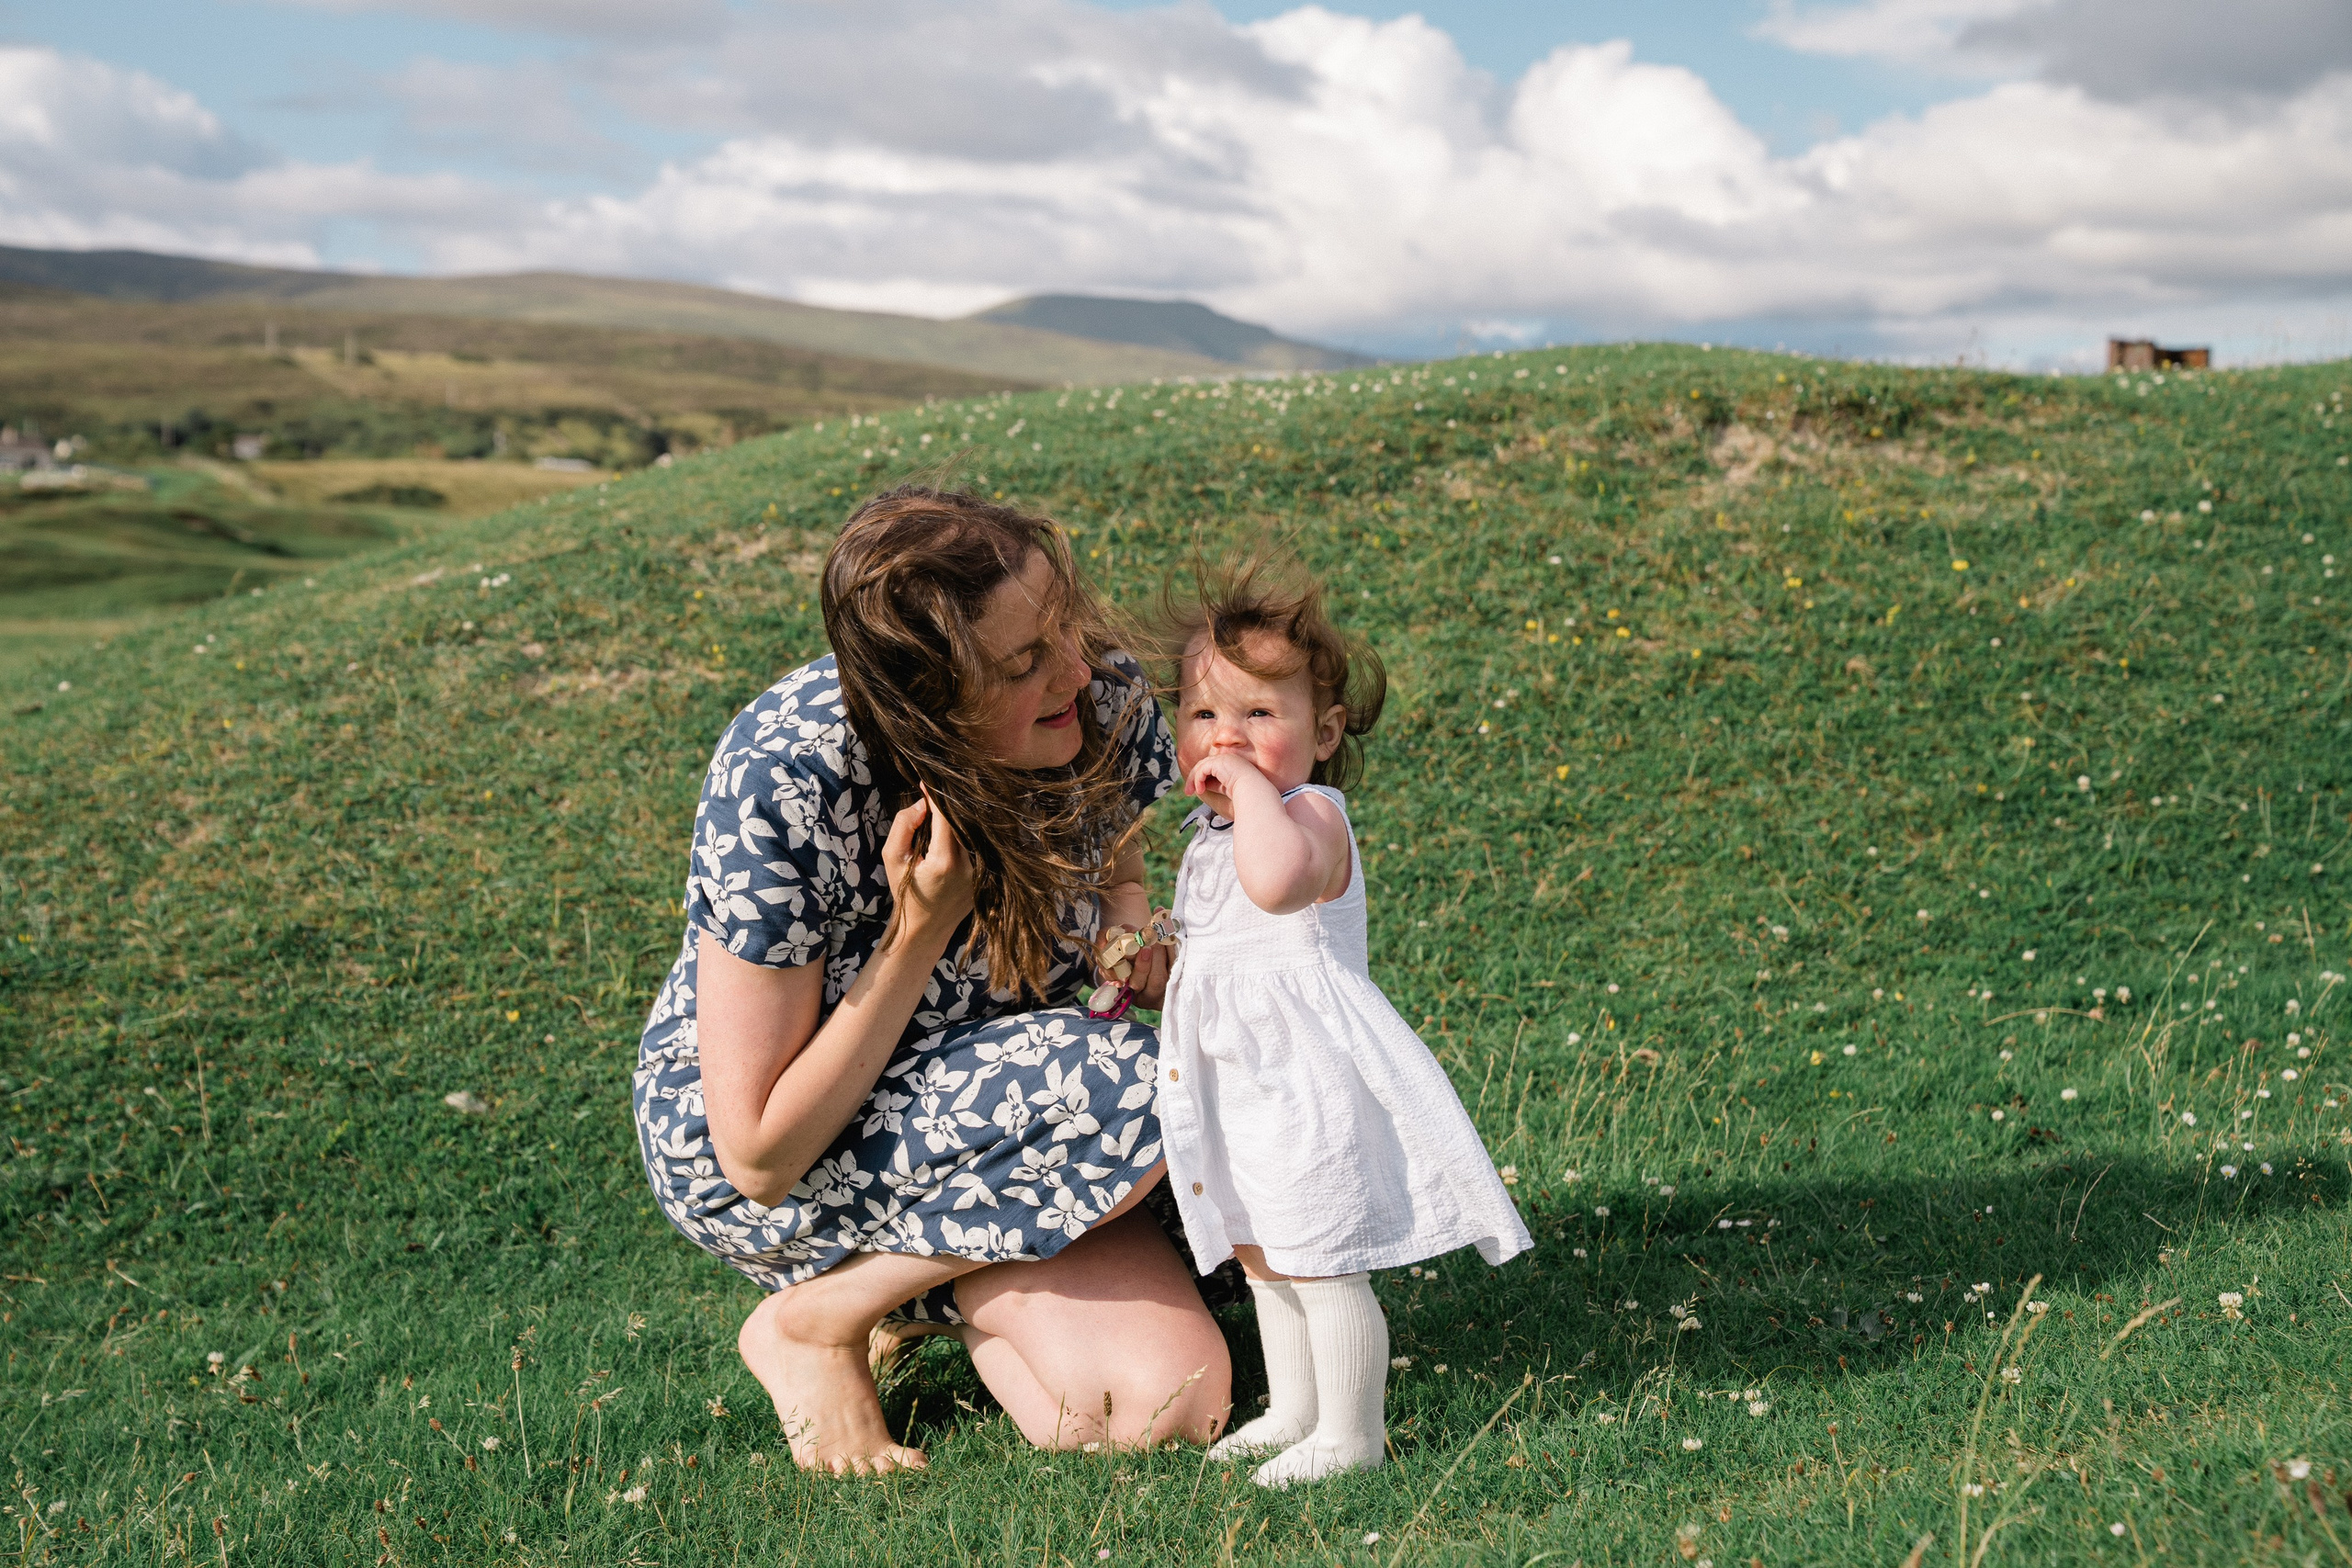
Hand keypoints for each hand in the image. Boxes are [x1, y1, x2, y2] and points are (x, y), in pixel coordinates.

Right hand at [881, 789, 973, 950]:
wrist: (924, 930)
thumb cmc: (904, 893)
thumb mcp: (893, 858)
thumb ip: (904, 826)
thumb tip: (923, 804)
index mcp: (945, 861)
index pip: (947, 816)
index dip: (937, 797)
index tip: (927, 783)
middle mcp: (968, 865)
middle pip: (963, 822)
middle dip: (949, 807)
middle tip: (935, 795)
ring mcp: (980, 872)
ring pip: (971, 834)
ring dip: (958, 821)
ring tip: (942, 813)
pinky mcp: (985, 876)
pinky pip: (976, 847)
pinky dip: (965, 836)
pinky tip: (955, 831)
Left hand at [1187, 752, 1263, 801]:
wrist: (1253, 792)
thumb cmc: (1244, 794)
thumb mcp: (1227, 788)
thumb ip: (1216, 784)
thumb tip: (1201, 785)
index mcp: (1232, 763)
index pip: (1212, 767)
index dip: (1202, 777)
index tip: (1198, 789)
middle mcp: (1228, 758)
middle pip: (1205, 765)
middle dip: (1194, 778)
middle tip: (1188, 791)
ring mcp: (1223, 758)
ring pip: (1201, 766)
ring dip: (1193, 780)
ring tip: (1190, 792)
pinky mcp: (1219, 762)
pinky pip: (1202, 769)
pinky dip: (1198, 779)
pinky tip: (1199, 790)